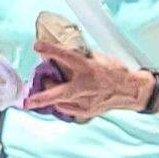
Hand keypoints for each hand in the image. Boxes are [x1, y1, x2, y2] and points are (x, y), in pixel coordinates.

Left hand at [25, 17, 156, 119]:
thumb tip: (64, 55)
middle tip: (26, 102)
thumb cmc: (116, 73)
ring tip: (44, 92)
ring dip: (51, 97)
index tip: (37, 46)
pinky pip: (68, 109)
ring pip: (60, 102)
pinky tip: (60, 99)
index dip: (51, 50)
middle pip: (58, 93)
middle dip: (40, 98)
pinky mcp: (87, 112)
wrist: (132, 91)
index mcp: (89, 69)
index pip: (67, 57)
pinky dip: (62, 103)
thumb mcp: (100, 59)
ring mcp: (86, 102)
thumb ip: (82, 58)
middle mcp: (86, 86)